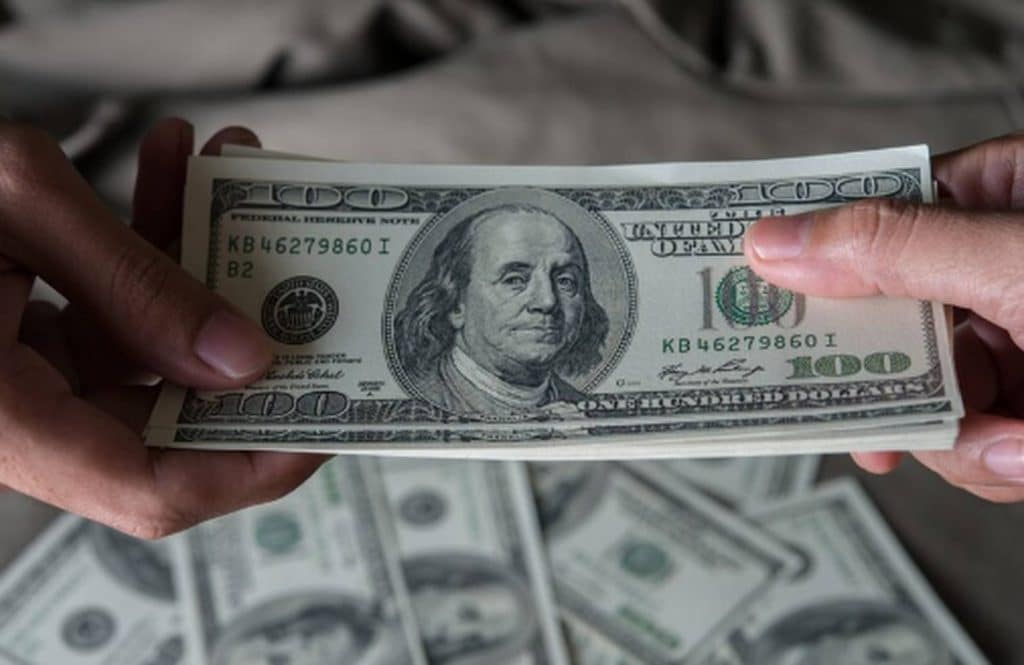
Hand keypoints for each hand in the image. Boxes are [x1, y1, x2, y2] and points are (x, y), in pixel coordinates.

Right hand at [0, 118, 326, 536]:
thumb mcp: (13, 202)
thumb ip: (135, 284)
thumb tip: (244, 360)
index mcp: (1, 420)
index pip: (157, 488)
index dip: (255, 461)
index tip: (331, 412)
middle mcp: (21, 415)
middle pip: (175, 419)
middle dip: (250, 338)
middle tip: (311, 275)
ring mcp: (26, 376)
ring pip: (153, 348)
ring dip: (204, 260)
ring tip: (237, 174)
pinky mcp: (28, 333)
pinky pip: (114, 306)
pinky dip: (150, 241)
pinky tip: (176, 166)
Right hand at [745, 134, 1023, 502]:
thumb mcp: (1016, 262)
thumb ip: (896, 250)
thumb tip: (770, 243)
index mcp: (997, 198)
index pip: (872, 213)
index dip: (807, 247)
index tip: (740, 280)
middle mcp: (992, 267)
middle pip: (880, 317)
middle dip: (887, 378)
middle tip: (839, 409)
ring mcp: (1010, 341)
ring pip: (919, 392)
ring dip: (957, 435)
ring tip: (1013, 442)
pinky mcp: (1019, 409)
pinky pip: (965, 442)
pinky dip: (992, 462)